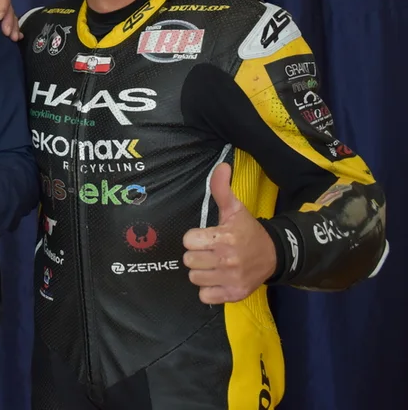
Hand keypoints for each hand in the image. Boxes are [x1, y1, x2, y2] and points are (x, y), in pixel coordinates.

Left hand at [0, 0, 20, 40]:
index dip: (2, 6)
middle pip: (9, 9)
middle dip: (9, 21)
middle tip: (6, 33)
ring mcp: (0, 10)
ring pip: (11, 18)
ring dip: (14, 28)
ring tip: (13, 38)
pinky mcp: (0, 20)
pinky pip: (11, 25)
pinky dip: (15, 31)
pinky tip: (17, 38)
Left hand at [182, 163, 277, 302]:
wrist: (274, 255)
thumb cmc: (248, 231)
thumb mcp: (235, 209)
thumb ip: (222, 189)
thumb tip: (221, 166)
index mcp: (225, 237)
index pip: (188, 240)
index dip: (194, 238)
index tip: (206, 236)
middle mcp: (227, 259)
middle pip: (188, 260)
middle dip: (196, 254)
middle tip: (209, 251)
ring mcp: (230, 279)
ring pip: (194, 278)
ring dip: (201, 272)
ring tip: (213, 265)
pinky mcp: (233, 294)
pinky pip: (204, 296)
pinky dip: (208, 290)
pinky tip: (218, 279)